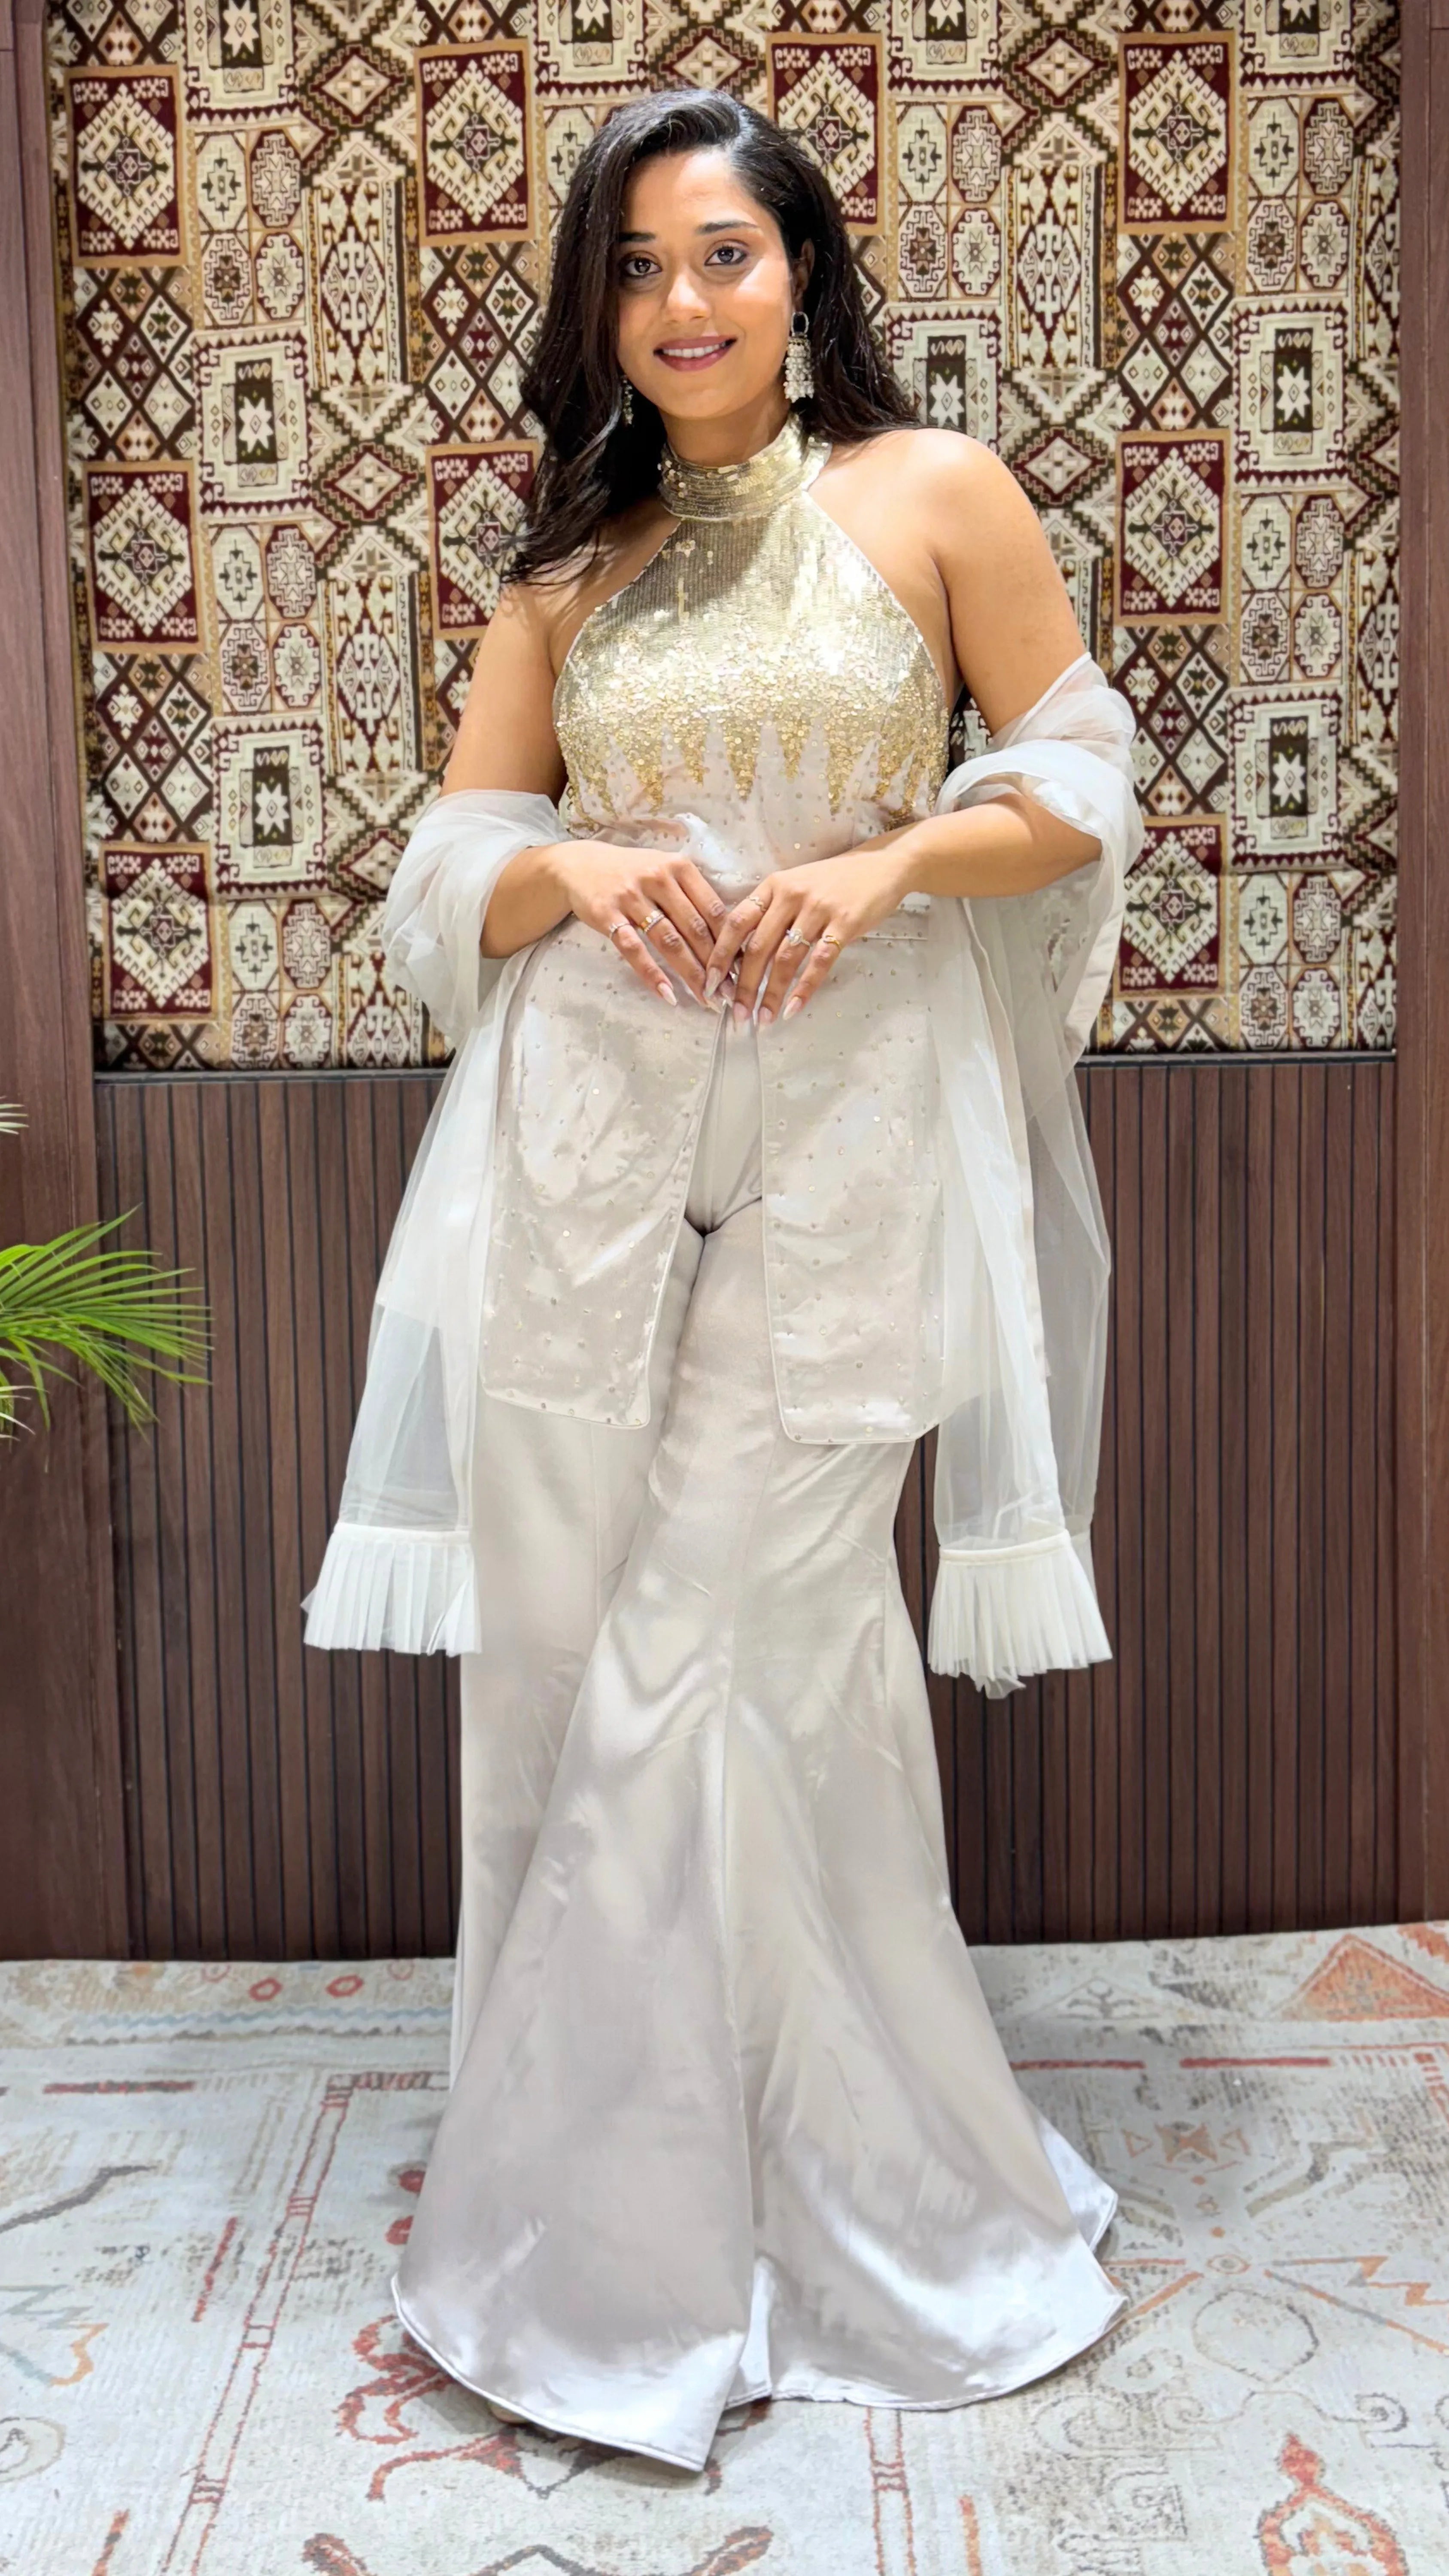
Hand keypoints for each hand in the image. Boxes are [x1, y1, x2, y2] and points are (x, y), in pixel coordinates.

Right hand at [552, 835, 730, 1006]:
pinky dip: (652, 974)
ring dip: (691, 974)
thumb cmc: (632, 873)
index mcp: (680, 867)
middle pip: (695, 928)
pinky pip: (634, 949)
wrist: (580, 865)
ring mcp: (631, 897)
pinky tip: (668, 994)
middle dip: (716, 965)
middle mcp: (658, 878)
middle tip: (730, 993)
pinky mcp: (608, 915)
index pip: (714, 909)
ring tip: (707, 999)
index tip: (743, 969)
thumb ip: (693, 898)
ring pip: (669, 941)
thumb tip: (728, 939)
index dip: (731, 942)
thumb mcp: (665, 872)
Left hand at [704, 836, 913, 1023]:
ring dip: (771, 993)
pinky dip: (804, 989)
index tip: (710, 985)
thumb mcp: (793, 885)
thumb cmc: (832, 881)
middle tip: (737, 1015)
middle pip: (757, 947)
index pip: (736, 923)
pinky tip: (793, 1009)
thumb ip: (768, 913)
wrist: (880, 866)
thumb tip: (739, 956)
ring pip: (785, 958)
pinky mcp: (845, 923)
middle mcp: (791, 895)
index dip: (719, 956)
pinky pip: (819, 962)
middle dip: (743, 986)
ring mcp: (818, 909)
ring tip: (762, 1019)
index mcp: (772, 886)